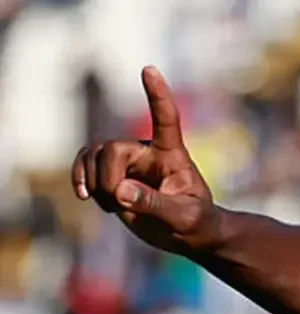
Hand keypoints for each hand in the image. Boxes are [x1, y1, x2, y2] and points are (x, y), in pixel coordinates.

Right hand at [71, 67, 221, 255]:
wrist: (186, 234)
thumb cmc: (195, 220)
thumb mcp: (183, 216)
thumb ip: (155, 203)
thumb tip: (121, 191)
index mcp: (172, 154)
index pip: (166, 119)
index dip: (157, 95)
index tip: (149, 69)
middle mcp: (147, 151)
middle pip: (112, 150)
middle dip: (108, 180)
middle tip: (121, 204)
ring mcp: (127, 162)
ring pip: (94, 156)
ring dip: (96, 185)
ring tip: (116, 207)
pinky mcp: (112, 174)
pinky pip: (84, 164)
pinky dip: (81, 179)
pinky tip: (84, 195)